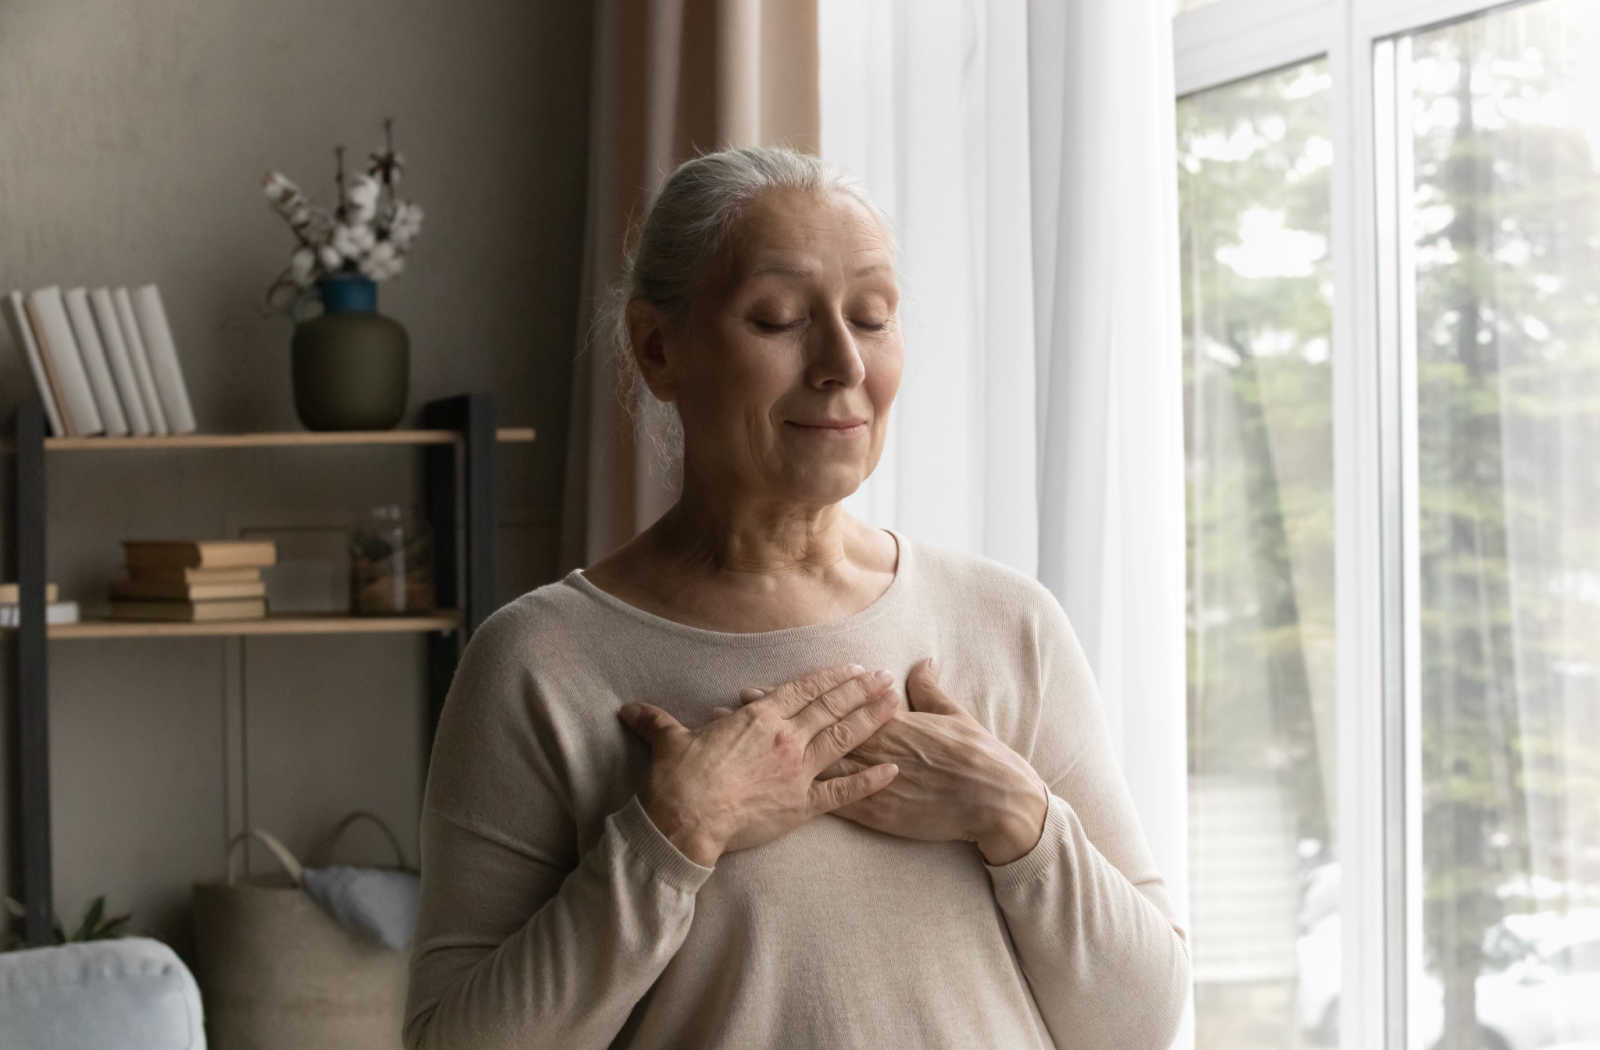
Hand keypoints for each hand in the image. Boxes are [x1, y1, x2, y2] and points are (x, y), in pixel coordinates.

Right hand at [616, 664, 901, 866]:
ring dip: (872, 720)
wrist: (685, 820)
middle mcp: (785, 738)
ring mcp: (798, 771)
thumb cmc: (677, 779)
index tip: (853, 666)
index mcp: (758, 717)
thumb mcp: (668, 742)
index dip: (831, 676)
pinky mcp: (802, 805)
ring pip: (844, 738)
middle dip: (861, 690)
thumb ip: (656, 722)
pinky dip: (870, 781)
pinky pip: (844, 792)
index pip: (803, 689)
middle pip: (831, 707)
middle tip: (886, 677)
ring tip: (896, 705)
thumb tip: (630, 710)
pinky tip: (893, 771)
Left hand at [732, 658, 1048, 863]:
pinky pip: (836, 804)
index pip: (831, 705)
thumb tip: (919, 663)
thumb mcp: (954, 714)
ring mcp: (874, 782)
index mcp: (889, 721)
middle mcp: (875, 747)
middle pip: (813, 731)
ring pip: (816, 766)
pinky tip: (774, 795)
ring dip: (780, 757)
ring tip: (743, 748)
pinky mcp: (879, 812)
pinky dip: (803, 796)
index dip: (792, 698)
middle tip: (733, 712)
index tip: (760, 690)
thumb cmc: (979, 755)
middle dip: (773, 722)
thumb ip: (929, 689)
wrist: (995, 800)